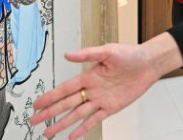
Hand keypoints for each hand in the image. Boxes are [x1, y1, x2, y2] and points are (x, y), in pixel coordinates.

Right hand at [30, 34, 182, 138]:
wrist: (148, 63)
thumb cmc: (130, 54)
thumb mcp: (108, 51)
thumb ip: (87, 54)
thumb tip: (68, 54)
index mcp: (88, 75)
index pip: (64, 89)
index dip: (50, 97)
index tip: (37, 104)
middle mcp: (91, 89)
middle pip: (66, 104)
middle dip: (50, 113)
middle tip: (35, 121)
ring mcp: (100, 100)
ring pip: (77, 115)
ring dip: (62, 124)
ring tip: (49, 133)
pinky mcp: (111, 107)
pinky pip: (94, 120)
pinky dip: (83, 128)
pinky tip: (73, 135)